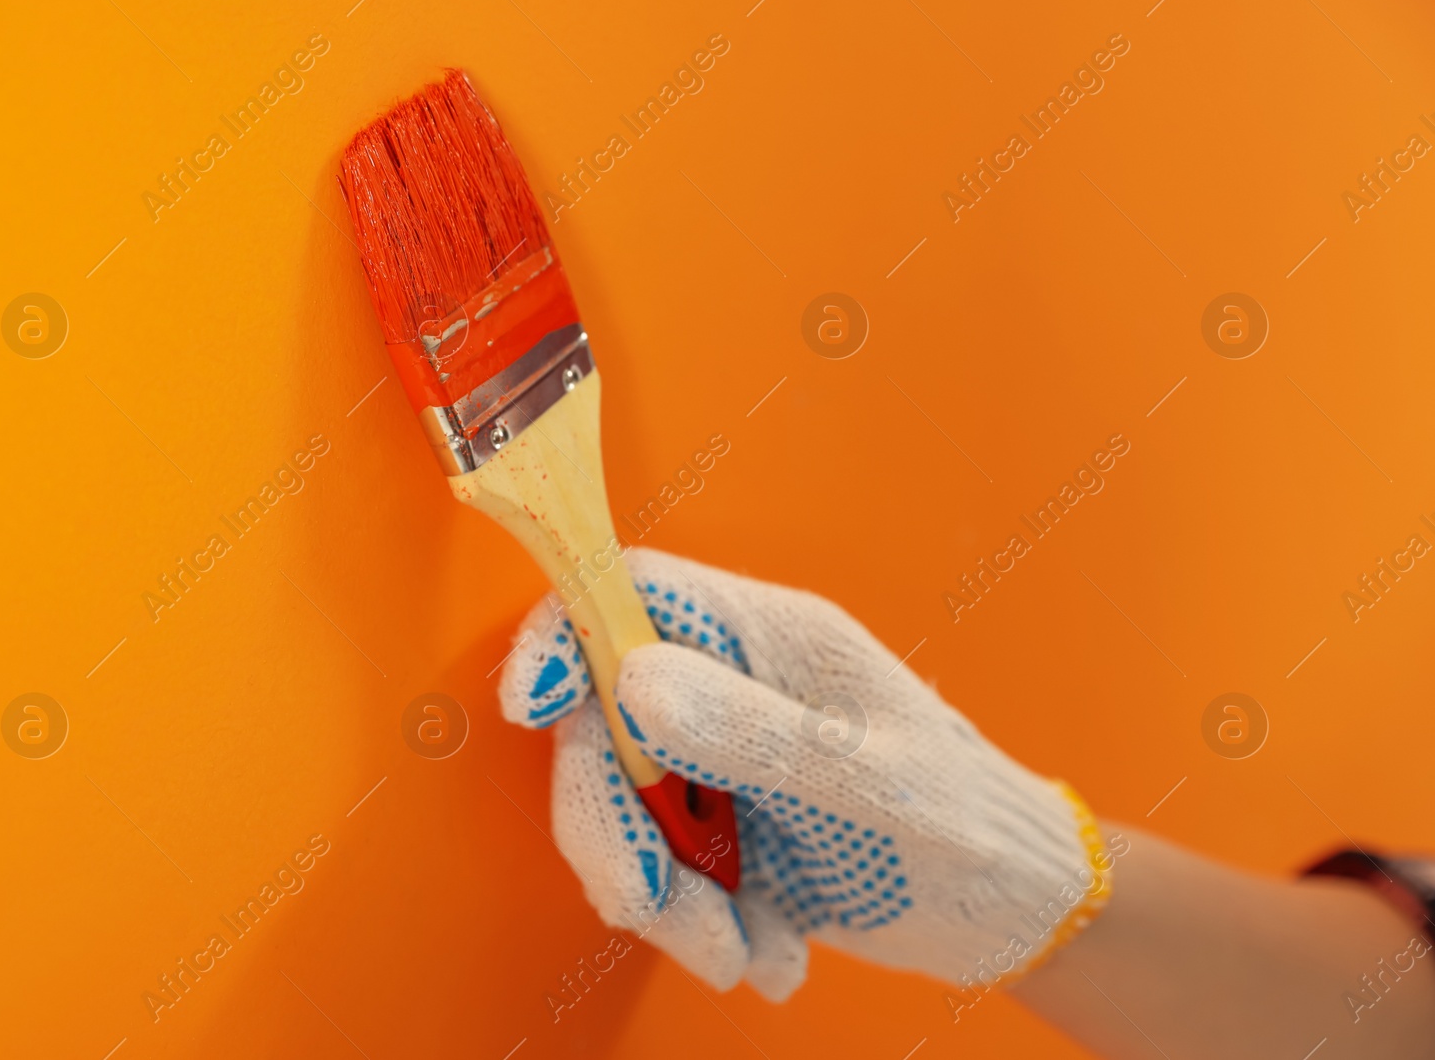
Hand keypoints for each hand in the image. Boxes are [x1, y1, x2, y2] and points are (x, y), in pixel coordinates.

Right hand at [499, 548, 1111, 999]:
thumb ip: (753, 732)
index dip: (565, 631)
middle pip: (604, 722)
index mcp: (772, 639)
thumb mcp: (869, 785)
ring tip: (743, 953)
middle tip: (649, 904)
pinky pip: (661, 872)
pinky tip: (772, 952)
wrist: (1014, 911)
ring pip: (624, 810)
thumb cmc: (966, 828)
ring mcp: (720, 760)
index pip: (636, 593)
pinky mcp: (720, 828)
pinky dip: (703, 927)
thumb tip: (630, 678)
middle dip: (614, 825)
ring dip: (666, 901)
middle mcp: (732, 687)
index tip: (533, 706)